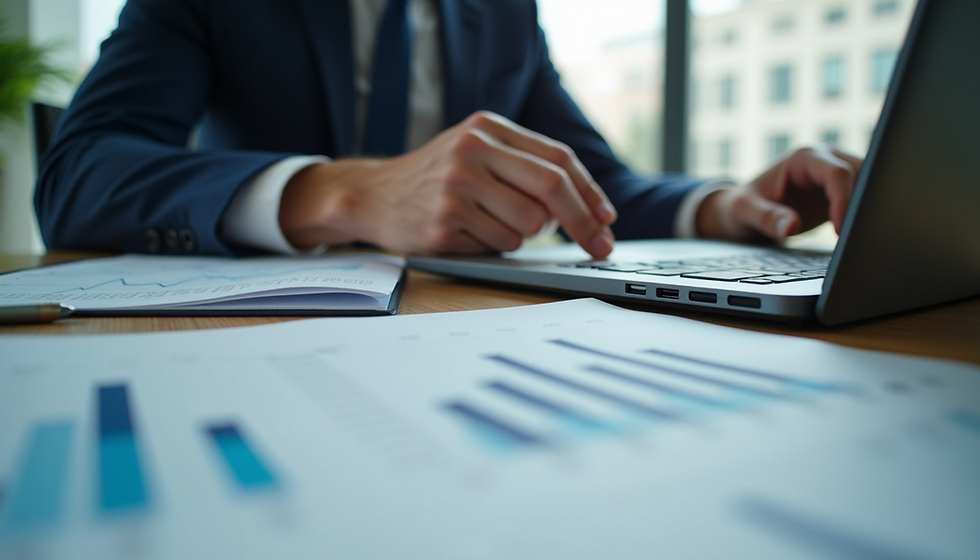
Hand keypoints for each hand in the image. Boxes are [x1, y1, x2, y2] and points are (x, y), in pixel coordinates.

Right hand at [279, 111, 616, 257]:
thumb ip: (525, 165)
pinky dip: (496, 247)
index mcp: (486, 127)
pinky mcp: (443, 223)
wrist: (372, 195)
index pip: (557, 159)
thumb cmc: (435, 176)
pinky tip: (468, 234)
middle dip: (583, 223)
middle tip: (599, 246)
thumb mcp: (476, 151)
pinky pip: (498, 246)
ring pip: (528, 225)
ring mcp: (456, 187)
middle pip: (552, 188)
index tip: (607, 219)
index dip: (590, 193)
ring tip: (493, 224)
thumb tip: (588, 206)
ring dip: (525, 236)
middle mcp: (471, 151)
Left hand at [696, 146, 862, 240]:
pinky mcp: (843, 191)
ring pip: (870, 185)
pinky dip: (866, 217)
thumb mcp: (744, 211)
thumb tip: (790, 227)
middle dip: (866, 203)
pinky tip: (859, 238)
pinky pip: (865, 200)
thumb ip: (766, 217)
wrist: (746, 209)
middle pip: (863, 174)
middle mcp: (825, 159)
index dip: (845, 201)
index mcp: (804, 158)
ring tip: (862, 239)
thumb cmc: (743, 205)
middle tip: (861, 236)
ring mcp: (837, 173)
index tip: (841, 231)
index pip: (837, 173)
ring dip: (870, 209)